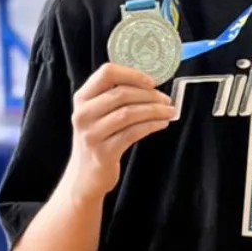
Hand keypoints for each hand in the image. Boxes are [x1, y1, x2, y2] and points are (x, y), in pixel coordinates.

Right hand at [68, 62, 173, 198]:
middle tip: (166, 100)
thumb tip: (149, 85)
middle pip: (121, 93)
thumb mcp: (96, 114)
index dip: (132, 74)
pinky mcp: (103, 152)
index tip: (152, 82)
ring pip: (129, 113)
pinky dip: (151, 126)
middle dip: (149, 95)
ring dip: (154, 110)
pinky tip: (162, 124)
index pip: (107, 73)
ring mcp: (91, 134)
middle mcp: (83, 114)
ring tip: (169, 112)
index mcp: (82, 98)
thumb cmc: (97, 141)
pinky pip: (132, 133)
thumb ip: (112, 97)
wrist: (84, 177)